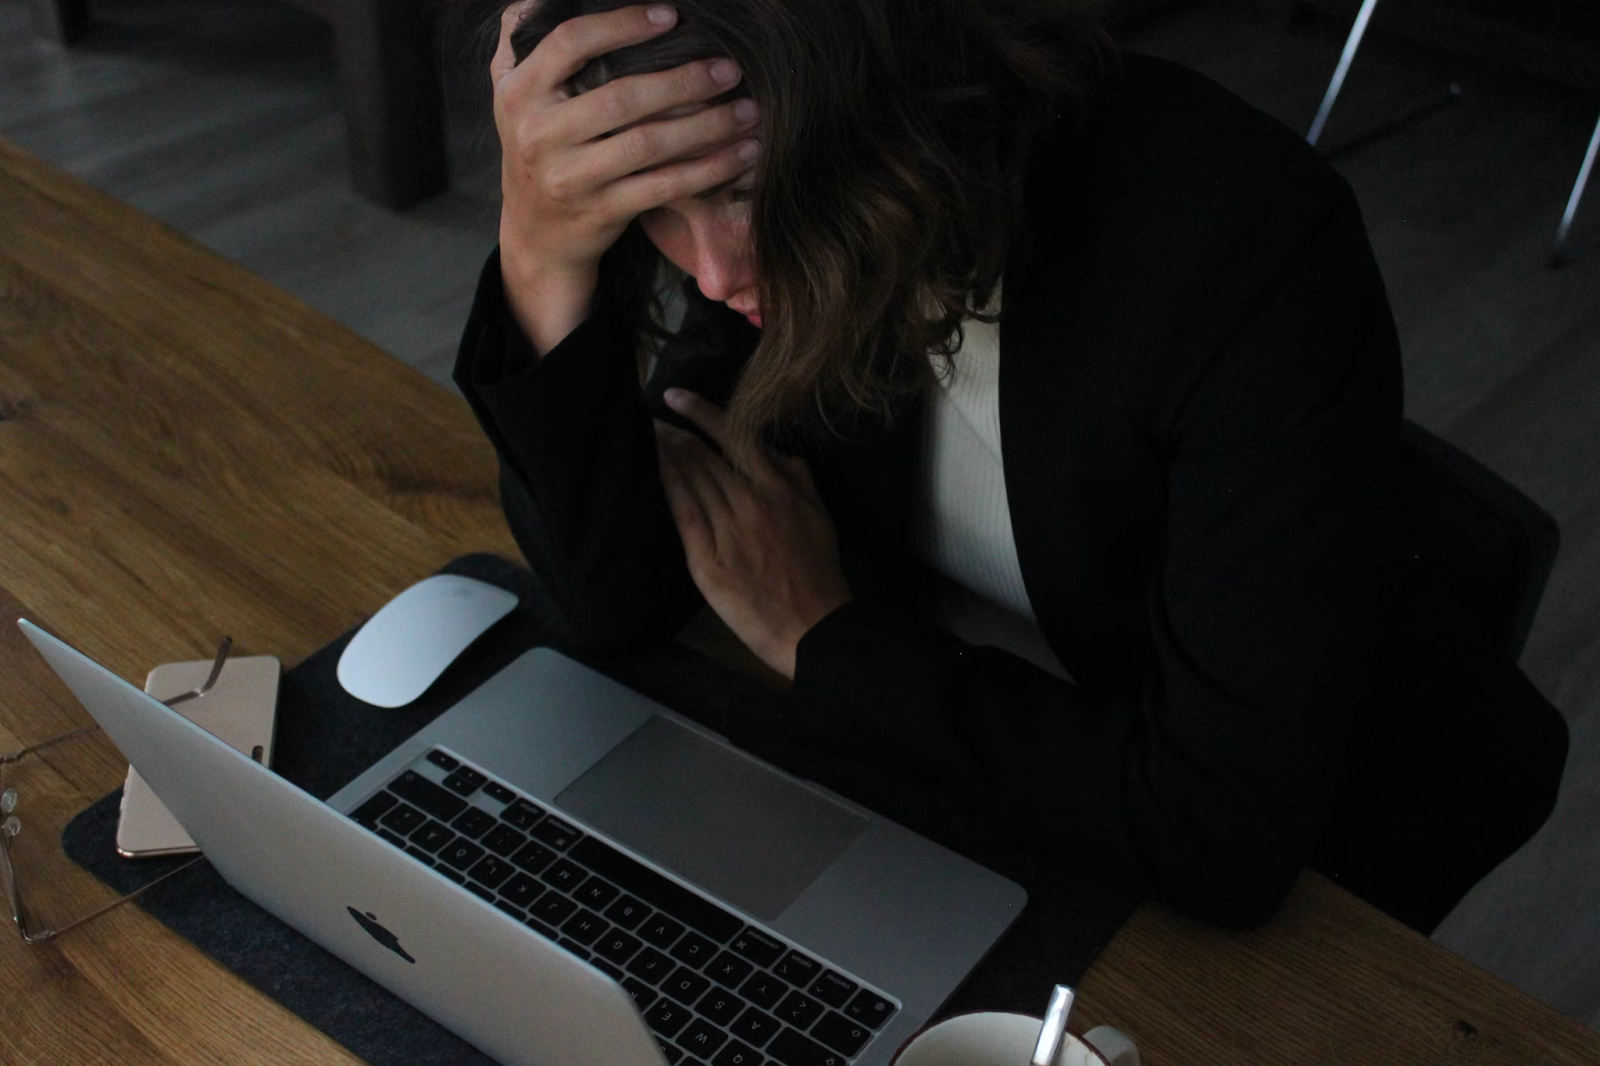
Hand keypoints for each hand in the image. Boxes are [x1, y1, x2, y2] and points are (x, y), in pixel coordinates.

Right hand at [491, 1, 760, 281]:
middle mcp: (540, 135)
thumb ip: (526, 44)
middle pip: (621, 98)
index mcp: (520, 93)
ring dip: (707, 126)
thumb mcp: (515, 97)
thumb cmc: (540, 149)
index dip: (622, 25)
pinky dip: (709, 170)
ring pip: (649, 145)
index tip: (671, 16)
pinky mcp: (601, 212)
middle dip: (683, 80)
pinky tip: (742, 154)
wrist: (536, 235)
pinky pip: (664, 187)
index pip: (571, 44)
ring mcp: (571, 178)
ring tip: (749, 110)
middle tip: (729, 69)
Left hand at [654, 390, 851, 680]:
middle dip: (673, 432)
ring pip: (691, 479)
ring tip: (646, 436)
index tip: (675, 397)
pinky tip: (652, 470)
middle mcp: (751, 502)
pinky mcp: (709, 561)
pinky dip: (667, 486)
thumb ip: (800, 479)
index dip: (701, 412)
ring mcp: (728, 531)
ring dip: (666, 453)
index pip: (735, 437)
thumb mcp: (821, 517)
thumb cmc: (819, 573)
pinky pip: (684, 514)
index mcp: (780, 489)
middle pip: (704, 455)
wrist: (814, 627)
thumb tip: (779, 453)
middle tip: (649, 417)